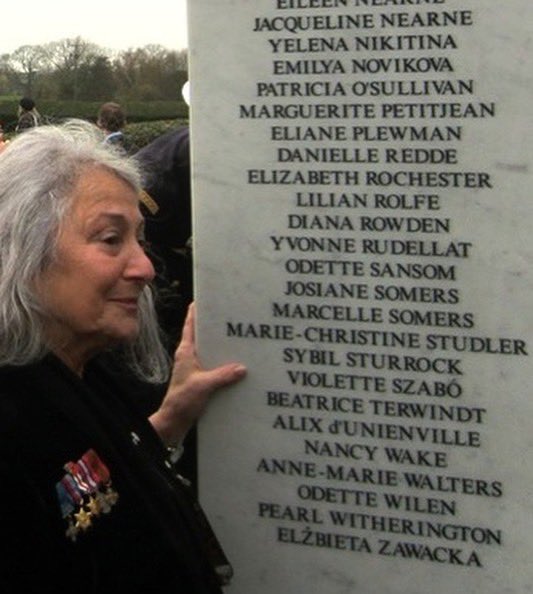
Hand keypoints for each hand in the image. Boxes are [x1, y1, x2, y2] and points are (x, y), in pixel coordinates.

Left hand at [149, 303, 245, 445]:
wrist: (174, 422)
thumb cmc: (181, 401)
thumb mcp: (203, 386)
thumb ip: (222, 375)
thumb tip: (242, 367)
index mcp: (186, 352)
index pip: (190, 324)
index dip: (197, 310)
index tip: (207, 297)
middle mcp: (190, 357)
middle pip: (203, 335)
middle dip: (216, 326)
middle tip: (232, 317)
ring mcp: (195, 368)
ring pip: (210, 350)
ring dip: (222, 345)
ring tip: (240, 339)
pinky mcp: (201, 379)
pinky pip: (215, 365)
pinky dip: (225, 362)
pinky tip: (239, 365)